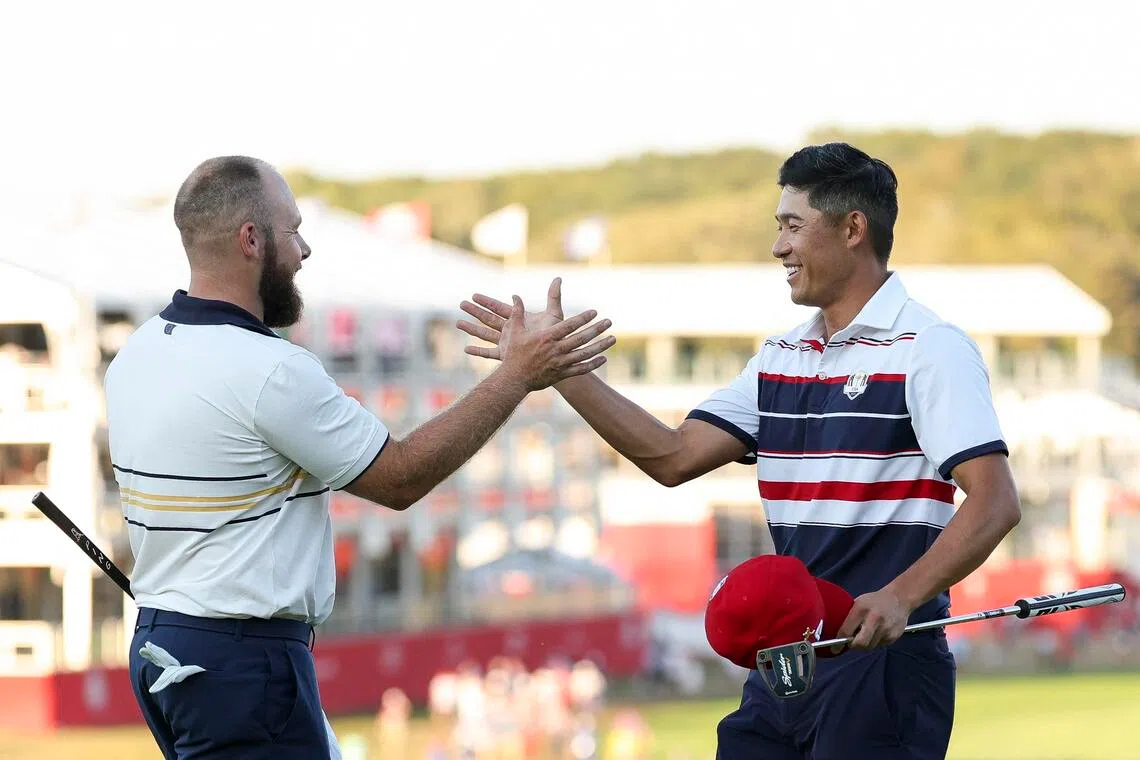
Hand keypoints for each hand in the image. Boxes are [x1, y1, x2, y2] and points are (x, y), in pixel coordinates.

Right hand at [457, 277, 567, 357]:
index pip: (499, 307)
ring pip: (485, 334)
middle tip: (461, 304)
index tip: (474, 295)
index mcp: (518, 319)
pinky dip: (478, 352)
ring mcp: (507, 343)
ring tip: (458, 323)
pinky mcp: (506, 355)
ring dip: (472, 329)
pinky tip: (466, 350)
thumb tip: (558, 278)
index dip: (486, 301)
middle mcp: (510, 330)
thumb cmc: (557, 336)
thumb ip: (554, 297)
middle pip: (488, 318)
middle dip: (475, 311)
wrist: (557, 355)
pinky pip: (489, 353)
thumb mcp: (554, 314)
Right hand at [490, 291, 613, 391]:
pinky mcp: (561, 374)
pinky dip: (593, 364)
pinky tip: (603, 358)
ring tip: (613, 338)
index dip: (583, 318)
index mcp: (546, 338)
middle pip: (581, 338)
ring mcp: (560, 363)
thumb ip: (517, 313)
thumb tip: (515, 296)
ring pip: (585, 354)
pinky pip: (581, 369)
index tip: (594, 312)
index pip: (569, 325)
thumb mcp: (513, 332)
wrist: (513, 380)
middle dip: (597, 329)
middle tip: (609, 321)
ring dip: (600, 346)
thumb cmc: (513, 354)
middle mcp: (556, 350)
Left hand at [833, 588, 911, 651]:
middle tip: (851, 643)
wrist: (899, 598)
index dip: (839, 643)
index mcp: (861, 609)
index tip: (835, 649)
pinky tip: (877, 632)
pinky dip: (875, 642)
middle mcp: (874, 619)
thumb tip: (838, 634)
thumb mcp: (858, 603)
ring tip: (866, 634)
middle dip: (853, 646)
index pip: (846, 631)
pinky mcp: (893, 636)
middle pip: (859, 644)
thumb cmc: (874, 600)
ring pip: (869, 647)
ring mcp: (885, 628)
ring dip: (865, 644)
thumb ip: (850, 617)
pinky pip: (879, 645)